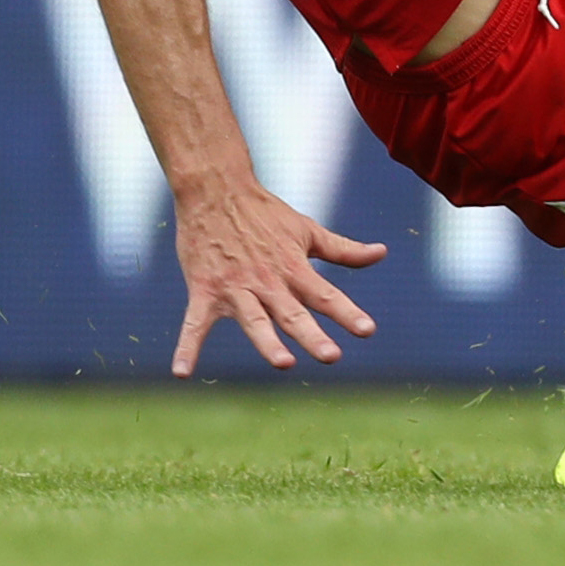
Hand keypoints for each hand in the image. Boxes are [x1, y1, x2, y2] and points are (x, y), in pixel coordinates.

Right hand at [172, 179, 385, 373]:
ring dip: (268, 341)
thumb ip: (343, 250)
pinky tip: (182, 373)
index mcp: (293, 267)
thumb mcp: (308, 230)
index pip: (325, 294)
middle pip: (293, 313)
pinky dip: (187, 347)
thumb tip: (382, 253)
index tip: (368, 331)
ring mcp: (235, 287)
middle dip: (312, 335)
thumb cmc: (266, 214)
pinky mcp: (203, 290)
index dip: (347, 313)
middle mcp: (267, 281)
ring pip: (254, 320)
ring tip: (284, 362)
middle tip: (332, 356)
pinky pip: (193, 323)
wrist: (216, 192)